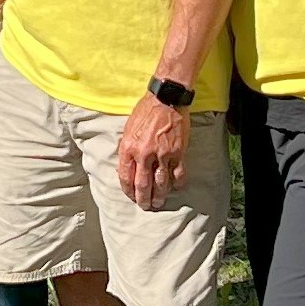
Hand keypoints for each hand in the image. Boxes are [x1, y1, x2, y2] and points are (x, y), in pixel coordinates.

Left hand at [117, 96, 188, 210]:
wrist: (166, 99)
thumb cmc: (145, 111)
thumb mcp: (128, 129)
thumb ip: (127, 149)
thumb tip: (127, 167)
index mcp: (129, 148)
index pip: (126, 177)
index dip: (128, 190)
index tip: (131, 196)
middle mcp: (144, 154)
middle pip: (142, 185)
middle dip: (143, 199)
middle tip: (145, 207)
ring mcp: (162, 154)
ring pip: (160, 183)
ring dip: (159, 196)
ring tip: (158, 203)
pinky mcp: (178, 152)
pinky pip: (178, 173)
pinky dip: (177, 183)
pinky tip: (176, 188)